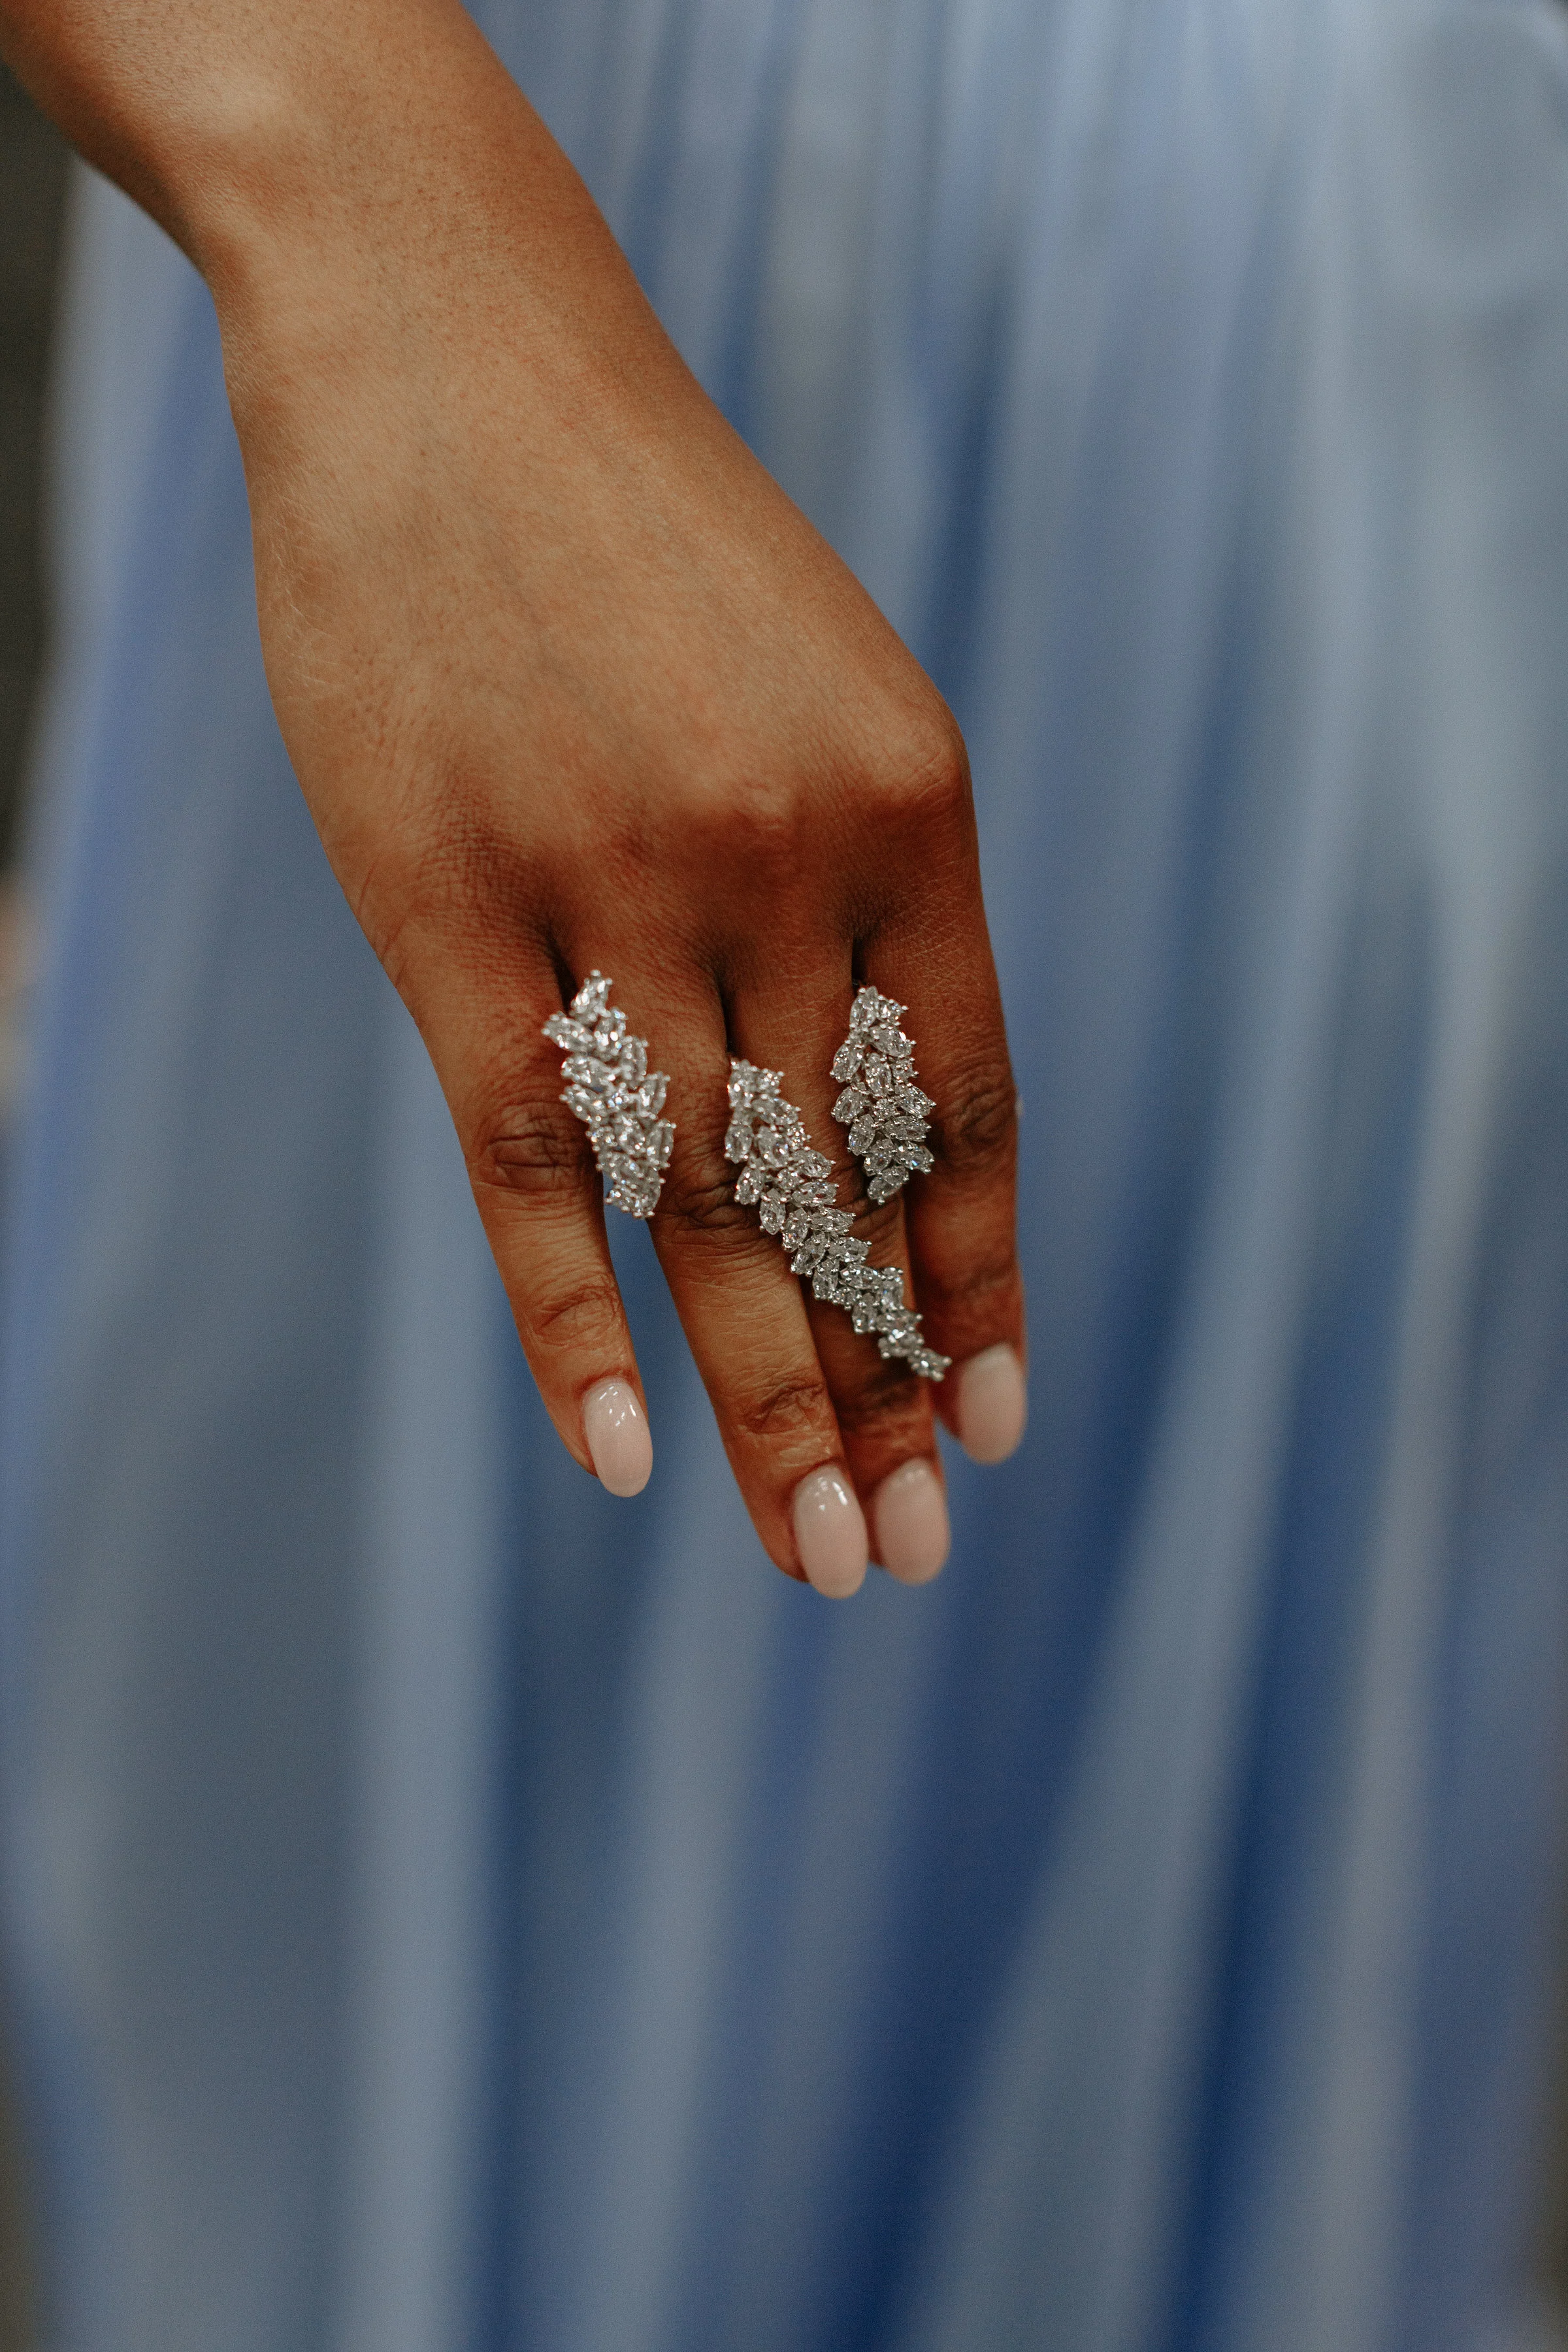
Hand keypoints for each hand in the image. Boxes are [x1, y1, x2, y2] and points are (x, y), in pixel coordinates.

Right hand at [18, 0, 1027, 1593]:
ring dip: (763, 1398)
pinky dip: (575, 1321)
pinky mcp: (440, 917)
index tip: (992, 1421)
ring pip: (701, 1205)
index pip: (962, 1108)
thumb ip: (864, 903)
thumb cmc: (653, 549)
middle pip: (840, 1191)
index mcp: (908, 804)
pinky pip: (528, 1160)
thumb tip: (869, 1138)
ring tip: (817, 1551)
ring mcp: (604, 889)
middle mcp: (776, 859)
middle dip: (882, 1392)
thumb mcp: (827, 693)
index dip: (979, 1283)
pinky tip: (628, 1455)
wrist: (453, 364)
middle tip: (907, 1559)